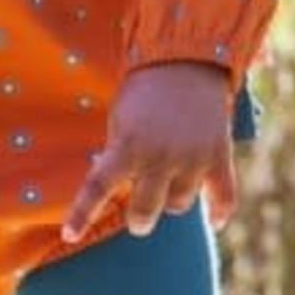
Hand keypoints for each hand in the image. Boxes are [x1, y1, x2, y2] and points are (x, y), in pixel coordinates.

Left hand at [61, 62, 236, 243]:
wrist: (187, 60)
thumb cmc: (144, 90)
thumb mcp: (119, 119)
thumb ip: (118, 153)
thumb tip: (115, 188)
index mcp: (127, 146)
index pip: (97, 187)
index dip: (82, 213)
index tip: (70, 235)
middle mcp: (159, 158)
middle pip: (145, 211)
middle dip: (139, 219)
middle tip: (138, 218)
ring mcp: (191, 159)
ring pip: (179, 205)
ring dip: (171, 201)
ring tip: (169, 187)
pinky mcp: (218, 156)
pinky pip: (224, 197)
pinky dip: (220, 212)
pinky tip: (215, 221)